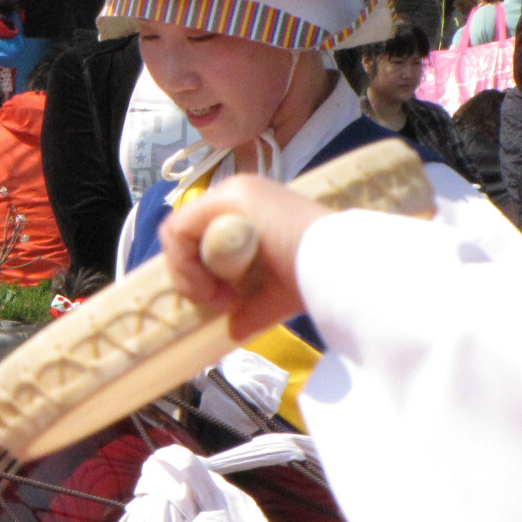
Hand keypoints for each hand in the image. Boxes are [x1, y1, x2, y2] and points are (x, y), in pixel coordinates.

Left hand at [158, 175, 334, 340]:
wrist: (342, 268)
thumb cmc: (317, 279)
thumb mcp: (274, 295)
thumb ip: (249, 308)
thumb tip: (233, 329)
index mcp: (248, 210)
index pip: (199, 235)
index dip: (197, 272)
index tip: (223, 302)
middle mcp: (237, 193)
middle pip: (186, 232)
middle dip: (191, 275)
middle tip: (219, 302)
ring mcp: (233, 192)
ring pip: (179, 230)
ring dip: (189, 273)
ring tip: (221, 297)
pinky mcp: (229, 198)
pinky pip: (180, 228)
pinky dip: (186, 264)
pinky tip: (213, 287)